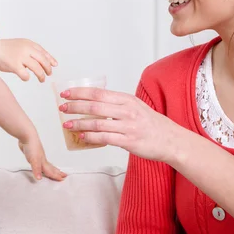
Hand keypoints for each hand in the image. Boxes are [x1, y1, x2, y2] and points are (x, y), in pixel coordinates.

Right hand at [0, 39, 57, 81]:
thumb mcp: (21, 45)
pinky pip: (25, 75)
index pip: (43, 52)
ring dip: (41, 75)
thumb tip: (44, 61)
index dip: (50, 59)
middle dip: (48, 69)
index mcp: (29, 44)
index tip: (55, 65)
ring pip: (37, 68)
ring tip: (42, 80)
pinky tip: (26, 78)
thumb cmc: (7, 49)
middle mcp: (26, 49)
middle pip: (43, 60)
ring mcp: (20, 57)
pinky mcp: (14, 65)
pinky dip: (27, 78)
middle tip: (49, 74)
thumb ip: (31, 51)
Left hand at [19, 133, 66, 180]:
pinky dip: (42, 165)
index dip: (56, 176)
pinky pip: (39, 162)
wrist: (27, 136)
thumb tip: (39, 179)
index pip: (50, 171)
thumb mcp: (33, 160)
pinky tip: (41, 165)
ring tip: (55, 171)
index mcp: (43, 161)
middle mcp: (42, 159)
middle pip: (51, 168)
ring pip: (46, 165)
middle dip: (57, 173)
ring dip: (51, 169)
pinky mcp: (33, 154)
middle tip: (64, 176)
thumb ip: (37, 169)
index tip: (62, 180)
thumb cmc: (32, 146)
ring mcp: (38, 156)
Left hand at [59, 87, 178, 161]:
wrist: (171, 140)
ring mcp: (128, 126)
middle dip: (75, 106)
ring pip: (97, 122)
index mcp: (127, 100)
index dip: (80, 93)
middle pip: (95, 105)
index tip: (66, 93)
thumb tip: (95, 104)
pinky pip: (105, 138)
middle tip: (62, 108)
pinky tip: (81, 136)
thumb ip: (117, 105)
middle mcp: (127, 111)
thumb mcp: (136, 107)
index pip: (98, 93)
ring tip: (67, 124)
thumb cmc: (152, 124)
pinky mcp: (129, 141)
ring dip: (79, 123)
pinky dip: (90, 137)